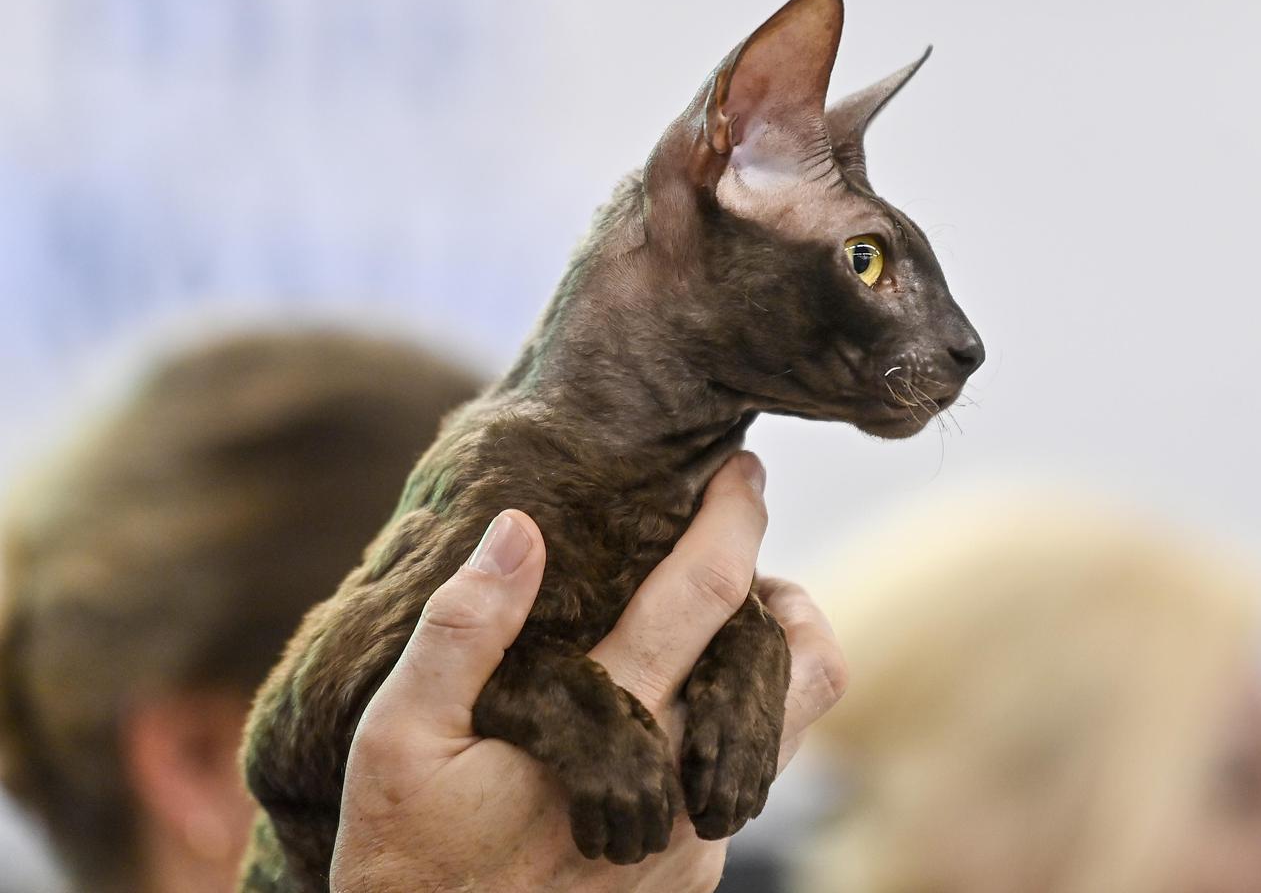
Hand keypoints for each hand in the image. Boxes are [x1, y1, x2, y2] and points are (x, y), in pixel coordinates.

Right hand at [329, 453, 845, 892]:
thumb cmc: (405, 864)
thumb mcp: (395, 742)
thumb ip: (462, 631)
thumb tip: (520, 529)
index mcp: (613, 731)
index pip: (708, 596)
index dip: (733, 519)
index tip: (740, 470)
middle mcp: (679, 785)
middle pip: (803, 668)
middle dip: (790, 594)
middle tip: (743, 566)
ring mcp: (696, 841)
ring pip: (789, 730)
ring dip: (769, 666)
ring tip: (704, 639)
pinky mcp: (691, 878)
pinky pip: (742, 783)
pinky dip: (723, 728)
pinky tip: (657, 718)